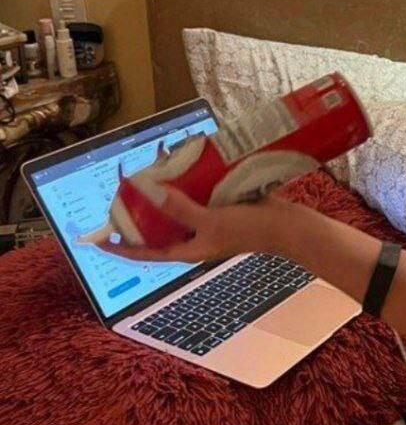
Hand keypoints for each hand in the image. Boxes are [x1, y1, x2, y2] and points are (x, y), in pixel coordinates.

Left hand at [97, 186, 295, 263]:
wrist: (288, 227)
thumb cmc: (249, 230)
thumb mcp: (210, 220)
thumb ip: (180, 208)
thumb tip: (151, 193)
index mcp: (188, 250)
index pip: (146, 253)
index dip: (121, 249)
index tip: (99, 242)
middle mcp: (195, 239)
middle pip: (159, 232)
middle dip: (140, 218)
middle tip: (122, 199)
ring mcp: (209, 225)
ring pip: (177, 213)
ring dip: (163, 200)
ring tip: (147, 180)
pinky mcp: (222, 210)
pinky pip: (196, 200)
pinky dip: (187, 189)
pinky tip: (181, 171)